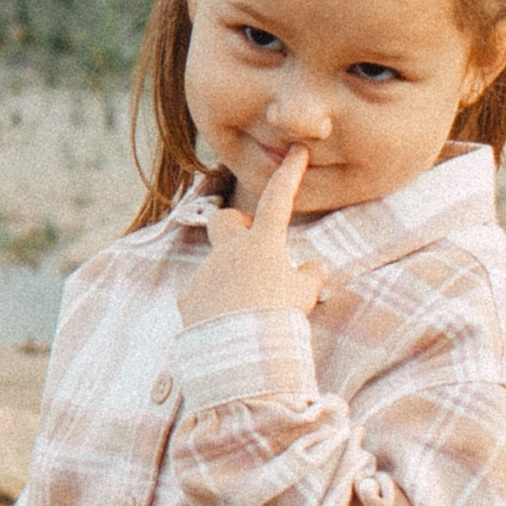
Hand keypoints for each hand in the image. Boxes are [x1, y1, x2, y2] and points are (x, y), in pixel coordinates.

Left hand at [176, 145, 323, 327]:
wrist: (240, 352)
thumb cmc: (278, 319)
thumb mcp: (304, 297)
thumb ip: (310, 277)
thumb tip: (317, 267)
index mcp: (261, 244)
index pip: (278, 199)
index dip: (288, 175)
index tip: (295, 153)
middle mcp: (228, 252)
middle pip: (224, 220)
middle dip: (236, 227)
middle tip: (253, 248)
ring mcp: (205, 274)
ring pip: (218, 269)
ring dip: (232, 283)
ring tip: (249, 316)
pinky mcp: (189, 299)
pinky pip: (202, 297)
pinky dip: (214, 307)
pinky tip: (226, 327)